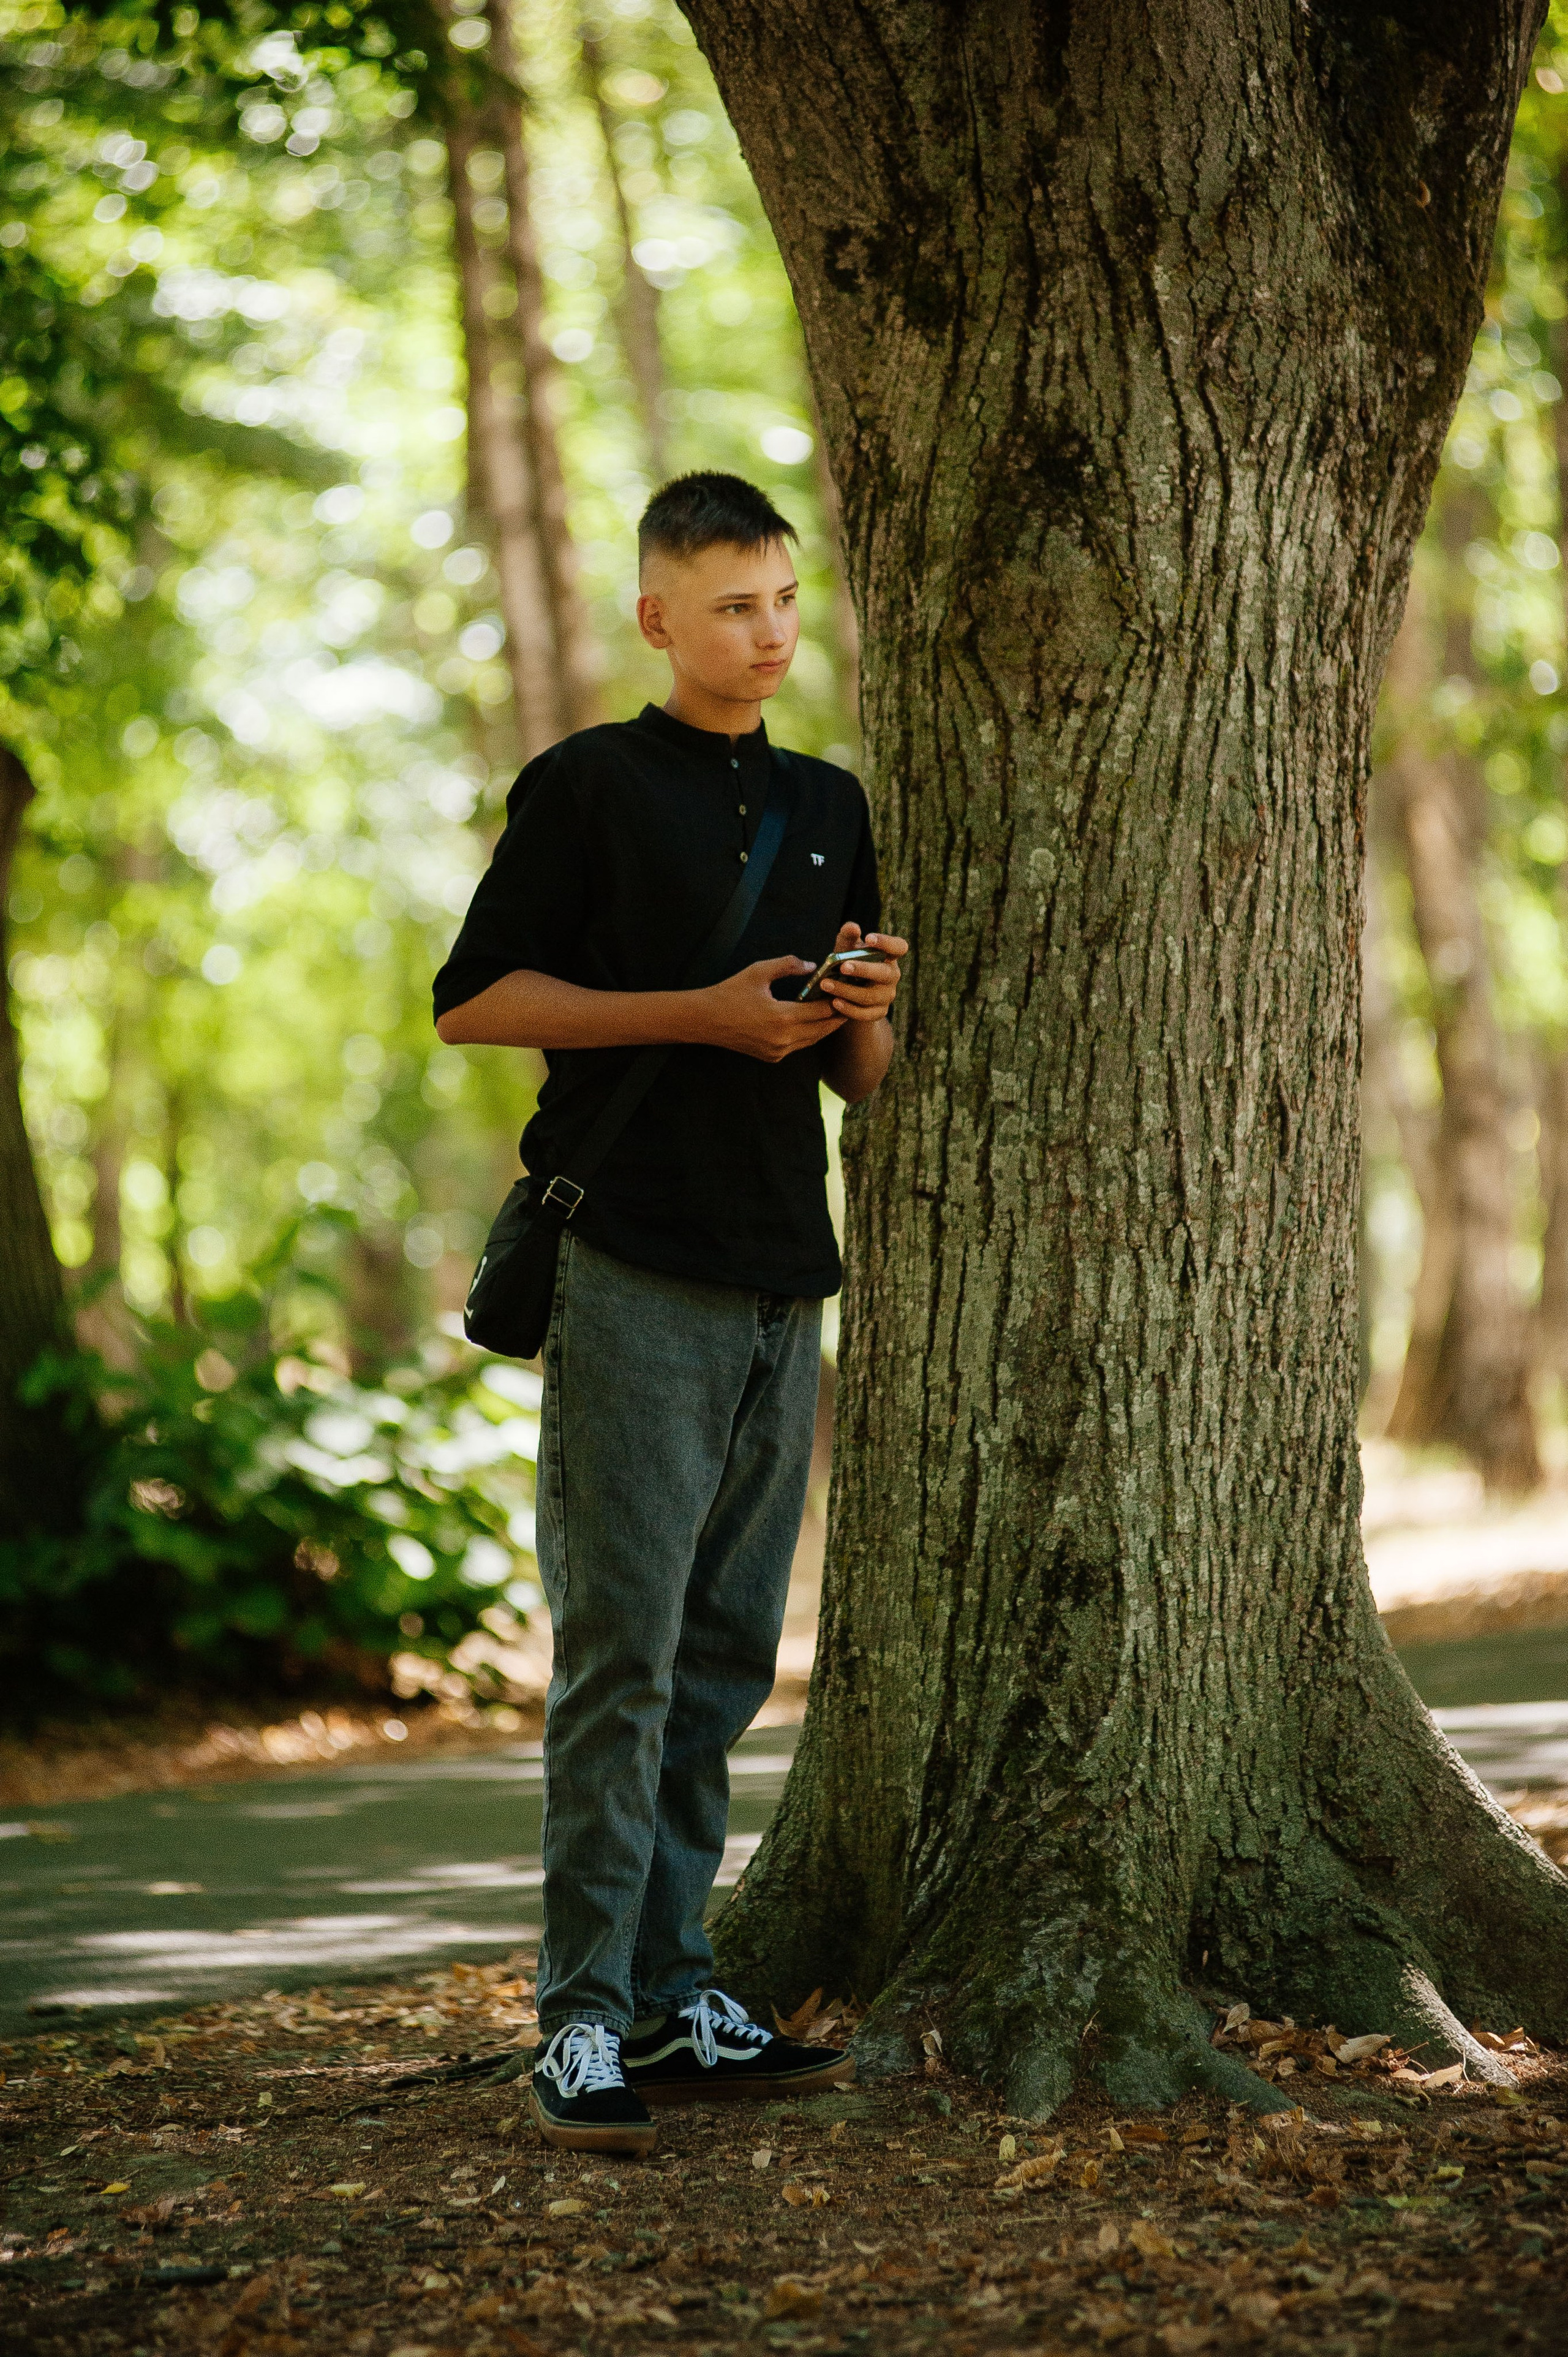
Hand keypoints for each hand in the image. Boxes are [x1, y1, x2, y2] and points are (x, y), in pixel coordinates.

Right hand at [694, 955, 845, 1062]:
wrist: (704, 1020)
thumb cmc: (730, 992)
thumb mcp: (758, 971)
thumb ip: (788, 965)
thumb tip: (811, 965)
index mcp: (782, 1017)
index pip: (822, 1011)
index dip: (838, 1001)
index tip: (848, 990)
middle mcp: (783, 1039)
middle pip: (823, 1029)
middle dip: (838, 1016)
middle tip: (851, 1002)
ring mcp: (778, 1051)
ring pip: (813, 1040)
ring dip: (825, 1027)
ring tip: (838, 1012)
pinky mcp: (771, 1057)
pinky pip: (799, 1046)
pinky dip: (809, 1034)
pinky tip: (814, 1022)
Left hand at [823, 924, 907, 1021]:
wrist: (849, 993)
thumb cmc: (849, 963)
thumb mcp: (846, 949)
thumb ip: (847, 937)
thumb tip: (852, 927)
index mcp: (889, 956)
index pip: (899, 947)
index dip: (887, 942)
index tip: (868, 938)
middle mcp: (892, 976)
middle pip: (885, 973)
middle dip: (863, 970)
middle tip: (842, 966)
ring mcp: (887, 996)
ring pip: (870, 996)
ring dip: (847, 990)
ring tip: (825, 984)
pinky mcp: (879, 1012)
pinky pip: (865, 1014)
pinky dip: (848, 1009)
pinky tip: (834, 1002)